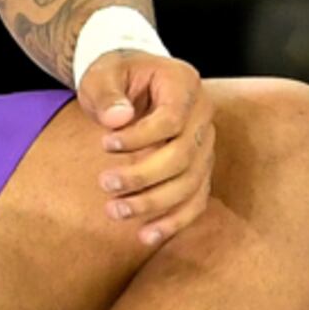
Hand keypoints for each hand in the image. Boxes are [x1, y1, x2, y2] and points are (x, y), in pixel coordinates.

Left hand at [77, 50, 215, 248]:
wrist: (131, 81)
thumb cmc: (116, 75)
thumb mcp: (103, 73)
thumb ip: (107, 93)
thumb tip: (117, 119)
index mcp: (184, 84)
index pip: (172, 120)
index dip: (140, 137)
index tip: (105, 144)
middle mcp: (203, 115)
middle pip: (183, 157)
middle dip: (143, 176)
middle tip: (105, 183)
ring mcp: (205, 144)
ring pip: (190, 184)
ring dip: (153, 203)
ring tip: (115, 211)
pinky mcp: (199, 169)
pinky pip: (195, 200)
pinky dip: (174, 221)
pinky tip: (146, 236)